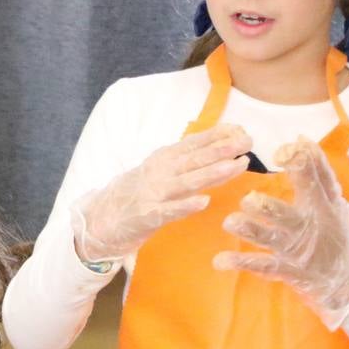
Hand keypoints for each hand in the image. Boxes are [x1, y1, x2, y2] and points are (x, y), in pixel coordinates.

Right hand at [72, 124, 250, 262]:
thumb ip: (185, 163)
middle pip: (194, 159)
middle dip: (222, 150)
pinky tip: (202, 202)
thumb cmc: (137, 195)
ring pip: (187, 181)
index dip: (217, 136)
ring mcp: (153, 193)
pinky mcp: (148, 216)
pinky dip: (185, 206)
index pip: (193, 143)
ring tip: (235, 166)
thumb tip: (220, 149)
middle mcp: (159, 172)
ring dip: (212, 173)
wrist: (101, 219)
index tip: (241, 129)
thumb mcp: (159, 172)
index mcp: (163, 159)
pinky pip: (169, 211)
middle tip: (247, 142)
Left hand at [214, 139, 348, 317]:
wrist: (347, 277)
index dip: (304, 164)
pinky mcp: (285, 269)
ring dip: (250, 230)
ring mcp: (296, 249)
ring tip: (230, 222)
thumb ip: (318, 172)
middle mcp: (309, 225)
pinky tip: (220, 260)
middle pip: (288, 214)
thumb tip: (300, 140)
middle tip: (248, 199)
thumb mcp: (334, 201)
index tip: (285, 150)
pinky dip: (240, 262)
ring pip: (270, 239)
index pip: (317, 180)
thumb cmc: (336, 231)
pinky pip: (260, 265)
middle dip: (268, 207)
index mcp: (324, 204)